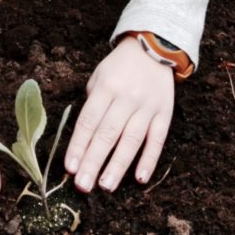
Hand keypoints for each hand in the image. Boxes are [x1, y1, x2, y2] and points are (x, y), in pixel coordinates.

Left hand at [63, 35, 174, 192]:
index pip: (89, 121)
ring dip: (118, 166)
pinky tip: (141, 178)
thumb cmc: (119, 67)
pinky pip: (157, 139)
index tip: (70, 168)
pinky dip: (149, 159)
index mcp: (106, 87)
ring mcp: (147, 106)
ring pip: (131, 140)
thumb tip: (82, 139)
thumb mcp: (99, 76)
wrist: (154, 47)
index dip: (78, 145)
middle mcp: (126, 98)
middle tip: (83, 186)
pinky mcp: (165, 112)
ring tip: (106, 186)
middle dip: (94, 161)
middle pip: (107, 134)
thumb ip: (92, 104)